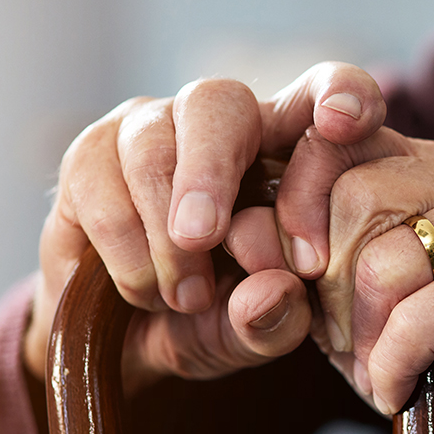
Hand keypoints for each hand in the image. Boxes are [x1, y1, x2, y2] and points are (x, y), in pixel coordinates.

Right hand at [23, 63, 386, 391]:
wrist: (122, 343)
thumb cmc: (214, 320)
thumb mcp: (253, 335)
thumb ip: (274, 322)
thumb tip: (272, 292)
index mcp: (285, 148)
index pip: (322, 90)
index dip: (338, 90)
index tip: (343, 121)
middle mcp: (218, 122)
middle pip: (216, 101)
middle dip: (208, 172)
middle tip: (204, 238)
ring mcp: (149, 129)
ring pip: (150, 147)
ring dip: (162, 235)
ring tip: (183, 298)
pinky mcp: (89, 154)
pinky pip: (97, 185)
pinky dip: (125, 250)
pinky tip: (144, 290)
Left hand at [275, 126, 433, 433]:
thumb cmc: (415, 352)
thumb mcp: (335, 301)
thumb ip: (289, 259)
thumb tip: (239, 231)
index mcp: (415, 164)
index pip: (335, 139)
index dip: (297, 200)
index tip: (299, 266)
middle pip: (354, 197)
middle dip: (331, 285)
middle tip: (348, 338)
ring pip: (383, 258)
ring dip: (364, 335)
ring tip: (381, 367)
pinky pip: (417, 315)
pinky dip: (393, 367)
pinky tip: (405, 388)